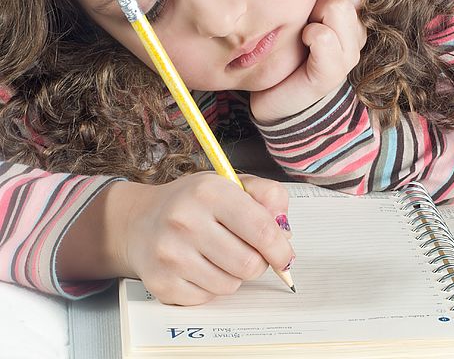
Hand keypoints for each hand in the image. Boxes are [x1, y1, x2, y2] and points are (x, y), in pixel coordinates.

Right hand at [118, 173, 293, 304]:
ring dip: (234, 274)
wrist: (140, 220)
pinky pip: (208, 298)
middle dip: (258, 262)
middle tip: (248, 251)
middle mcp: (186, 221)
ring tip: (219, 254)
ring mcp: (171, 254)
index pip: (261, 229)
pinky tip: (199, 266)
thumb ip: (268, 196)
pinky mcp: (162, 283)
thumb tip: (284, 230)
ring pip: (231, 285)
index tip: (285, 255)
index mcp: (209, 192)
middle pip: (249, 264)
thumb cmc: (193, 202)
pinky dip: (211, 286)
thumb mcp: (232, 183)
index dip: (280, 248)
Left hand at [250, 0, 368, 123]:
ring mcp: (349, 54)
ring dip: (312, 17)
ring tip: (301, 34)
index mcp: (352, 14)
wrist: (273, 96)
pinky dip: (309, 37)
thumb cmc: (285, 46)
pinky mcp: (332, 73)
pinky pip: (324, 37)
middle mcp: (357, 32)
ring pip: (338, 8)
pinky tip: (302, 46)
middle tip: (303, 18)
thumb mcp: (301, 10)